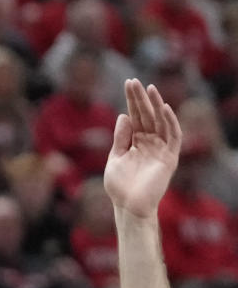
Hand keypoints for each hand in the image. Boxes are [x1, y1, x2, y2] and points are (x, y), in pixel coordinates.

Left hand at [103, 79, 181, 218]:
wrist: (128, 206)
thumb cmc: (119, 186)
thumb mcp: (115, 158)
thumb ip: (120, 138)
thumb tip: (124, 115)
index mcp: (136, 142)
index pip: (136, 116)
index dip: (133, 101)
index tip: (128, 83)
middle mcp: (149, 143)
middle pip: (147, 116)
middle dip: (141, 99)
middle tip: (134, 81)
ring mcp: (160, 149)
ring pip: (160, 122)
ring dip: (156, 105)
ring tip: (149, 88)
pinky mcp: (169, 158)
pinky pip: (173, 136)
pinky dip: (170, 122)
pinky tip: (163, 108)